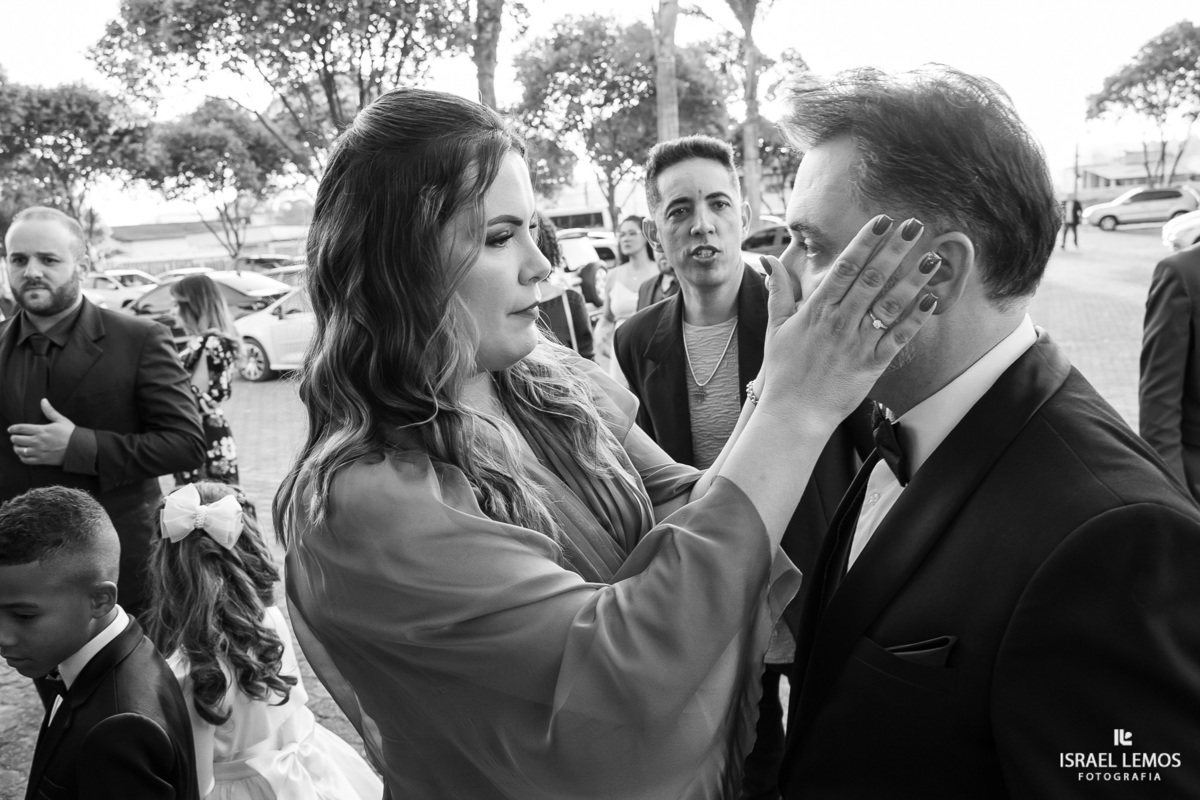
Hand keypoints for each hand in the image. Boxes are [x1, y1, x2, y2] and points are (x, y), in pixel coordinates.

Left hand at [8, 399, 75, 465]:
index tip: (10, 429)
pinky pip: (26, 460)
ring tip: (18, 446)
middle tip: (15, 437)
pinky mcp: (42, 460)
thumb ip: (50, 411)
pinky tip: (24, 454)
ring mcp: (39, 451)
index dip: (13, 428)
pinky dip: (22, 457)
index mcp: (41, 430)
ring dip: (16, 448)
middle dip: (14, 438)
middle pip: (17, 439)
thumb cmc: (71, 433)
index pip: (21, 428)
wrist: (79, 448)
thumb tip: (43, 401)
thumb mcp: (61, 420)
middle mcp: (38, 441)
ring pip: (19, 450)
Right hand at [757, 216, 937, 425]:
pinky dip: (915, 319)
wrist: (793, 414)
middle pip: (871, 279)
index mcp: (817, 310)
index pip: (844, 268)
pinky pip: (898, 339)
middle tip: (915, 225)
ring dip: (912, 280)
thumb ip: (778, 291)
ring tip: (932, 257)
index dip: (865, 242)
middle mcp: (839, 322)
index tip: (882, 221)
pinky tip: (930, 300)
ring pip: (889, 305)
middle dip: (894, 250)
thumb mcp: (775, 327)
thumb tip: (770, 260)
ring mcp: (857, 343)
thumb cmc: (784, 371)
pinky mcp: (872, 365)